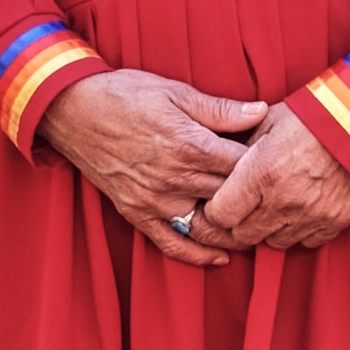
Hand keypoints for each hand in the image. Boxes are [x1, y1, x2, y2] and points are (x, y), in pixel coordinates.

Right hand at [38, 69, 266, 265]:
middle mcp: (176, 178)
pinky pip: (171, 243)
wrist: (73, 110)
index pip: (244, 166)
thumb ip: (220, 109)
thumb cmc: (125, 94)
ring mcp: (155, 200)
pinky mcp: (137, 213)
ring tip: (256, 224)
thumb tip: (261, 110)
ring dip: (233, 227)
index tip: (276, 164)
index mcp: (191, 145)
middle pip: (231, 198)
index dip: (264, 165)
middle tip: (274, 195)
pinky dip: (197, 255)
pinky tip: (220, 257)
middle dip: (254, 197)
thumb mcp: (175, 92)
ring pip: (208, 224)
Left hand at [196, 103, 349, 253]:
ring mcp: (311, 215)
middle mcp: (283, 201)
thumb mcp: (266, 121)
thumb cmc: (311, 116)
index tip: (220, 201)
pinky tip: (301, 208)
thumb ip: (237, 148)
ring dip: (269, 228)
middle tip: (246, 204)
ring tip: (275, 204)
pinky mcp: (334, 222)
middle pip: (242, 236)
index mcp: (261, 174)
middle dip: (238, 222)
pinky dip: (299, 230)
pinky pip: (305, 242)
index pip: (219, 216)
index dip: (215, 210)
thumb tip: (215, 166)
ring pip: (273, 243)